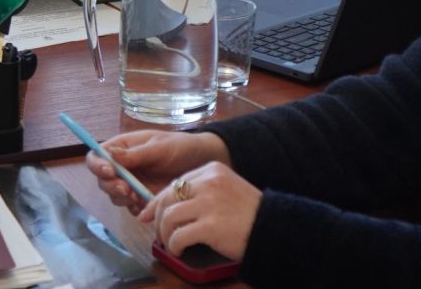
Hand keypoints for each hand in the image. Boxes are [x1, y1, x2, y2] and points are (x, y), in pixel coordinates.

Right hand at [87, 130, 230, 214]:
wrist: (203, 163)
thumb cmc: (181, 147)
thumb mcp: (159, 147)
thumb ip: (135, 154)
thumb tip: (109, 155)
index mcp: (122, 148)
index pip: (97, 156)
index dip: (97, 166)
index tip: (110, 172)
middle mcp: (123, 167)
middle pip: (102, 180)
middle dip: (112, 186)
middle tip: (128, 189)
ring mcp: (132, 183)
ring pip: (115, 196)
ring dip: (123, 199)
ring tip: (139, 196)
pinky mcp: (142, 199)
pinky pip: (131, 208)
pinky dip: (135, 208)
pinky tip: (147, 204)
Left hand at [142, 162, 260, 260]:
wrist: (273, 228)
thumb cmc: (249, 213)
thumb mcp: (226, 190)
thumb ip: (200, 191)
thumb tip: (166, 205)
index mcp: (212, 170)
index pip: (174, 184)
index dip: (156, 202)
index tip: (148, 215)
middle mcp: (208, 182)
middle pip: (167, 199)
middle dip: (158, 220)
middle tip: (162, 235)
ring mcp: (209, 203)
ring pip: (169, 217)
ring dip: (165, 235)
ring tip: (172, 244)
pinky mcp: (210, 225)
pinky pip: (178, 237)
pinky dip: (175, 246)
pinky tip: (181, 251)